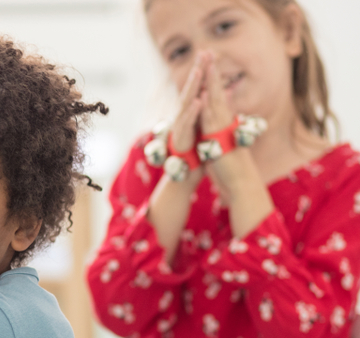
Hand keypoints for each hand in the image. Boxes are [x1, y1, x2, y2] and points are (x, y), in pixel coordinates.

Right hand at [171, 52, 207, 153]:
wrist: (186, 164)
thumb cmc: (195, 141)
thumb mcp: (203, 120)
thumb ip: (207, 105)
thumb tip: (216, 91)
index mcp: (192, 107)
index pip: (198, 84)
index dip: (203, 68)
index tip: (209, 51)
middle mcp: (185, 111)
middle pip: (191, 87)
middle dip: (197, 70)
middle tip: (202, 53)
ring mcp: (182, 121)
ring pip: (187, 100)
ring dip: (192, 85)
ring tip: (198, 70)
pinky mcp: (182, 133)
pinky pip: (188, 120)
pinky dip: (193, 110)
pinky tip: (198, 100)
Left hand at [197, 52, 248, 194]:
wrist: (240, 180)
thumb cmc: (229, 162)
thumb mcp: (222, 139)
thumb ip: (221, 125)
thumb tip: (220, 117)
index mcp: (222, 119)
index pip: (216, 94)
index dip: (211, 77)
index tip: (206, 60)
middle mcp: (223, 119)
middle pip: (216, 90)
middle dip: (211, 71)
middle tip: (208, 50)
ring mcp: (222, 127)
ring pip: (215, 100)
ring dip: (210, 81)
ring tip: (207, 63)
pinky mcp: (218, 138)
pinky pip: (212, 119)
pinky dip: (208, 106)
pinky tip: (204, 94)